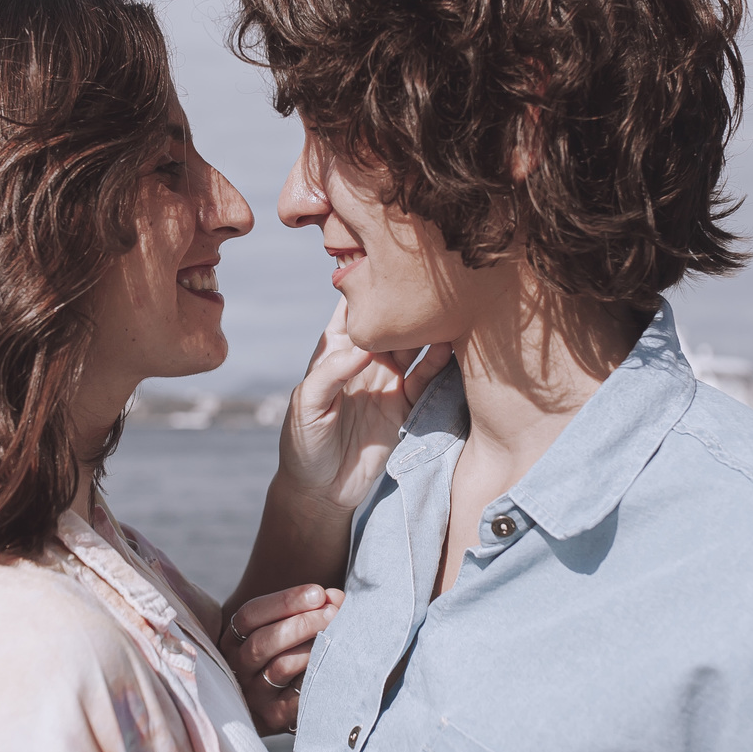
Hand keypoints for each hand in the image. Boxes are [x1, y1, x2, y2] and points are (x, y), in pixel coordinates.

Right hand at [221, 585, 343, 733]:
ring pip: (281, 667)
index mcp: (233, 640)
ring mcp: (254, 695)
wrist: (278, 702)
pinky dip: (317, 676)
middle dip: (301, 623)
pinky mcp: (274, 718)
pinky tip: (336, 664)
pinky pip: (298, 696)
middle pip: (263, 642)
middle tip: (332, 613)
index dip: (285, 601)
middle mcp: (238, 668)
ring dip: (313, 648)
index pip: (250, 615)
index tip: (318, 593)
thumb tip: (334, 598)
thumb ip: (306, 609)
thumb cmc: (287, 652)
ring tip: (339, 635)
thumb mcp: (284, 628)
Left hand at [277, 299, 451, 516]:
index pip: (351, 310)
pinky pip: (426, 378)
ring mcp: (387, 381)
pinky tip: (450, 345)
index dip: (364, 286)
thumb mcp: (306, 406)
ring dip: (427, 329)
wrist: (321, 490)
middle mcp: (364, 360)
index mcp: (334, 352)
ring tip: (444, 310)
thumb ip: (331, 374)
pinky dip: (438, 362)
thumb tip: (364, 347)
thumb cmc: (302, 444)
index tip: (382, 261)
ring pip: (413, 345)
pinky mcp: (405, 404)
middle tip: (425, 282)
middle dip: (405, 303)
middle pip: (389, 323)